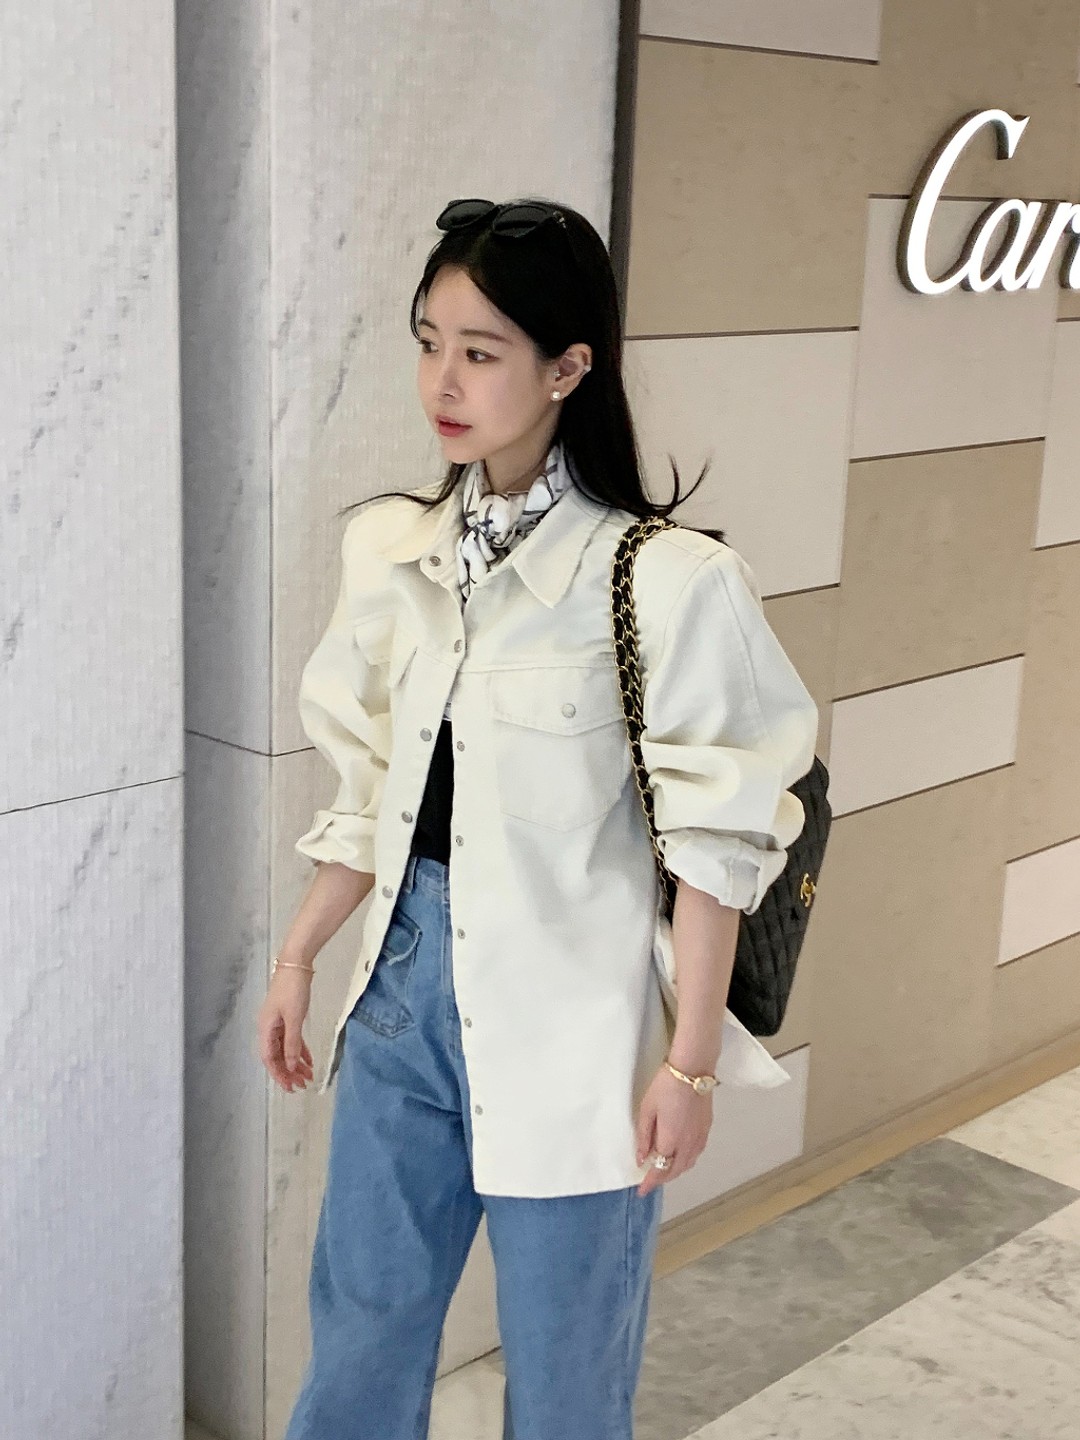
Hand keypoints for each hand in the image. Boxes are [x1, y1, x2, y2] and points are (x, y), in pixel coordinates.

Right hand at [257, 967, 315, 1092]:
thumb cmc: (292, 989)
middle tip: (302, 1085)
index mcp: (265, 1029)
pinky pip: (292, 1039)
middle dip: (289, 1072)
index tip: (290, 1087)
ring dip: (296, 1063)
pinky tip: (309, 1060)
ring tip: (308, 1076)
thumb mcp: (294, 1018)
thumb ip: (292, 1043)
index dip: (279, 1075)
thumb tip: (291, 1065)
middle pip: (277, 1056)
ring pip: (285, 1049)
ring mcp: (277, 1022)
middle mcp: (268, 1028)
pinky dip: (300, 1050)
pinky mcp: (287, 1016)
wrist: (296, 964)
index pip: (270, 1059)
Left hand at [634, 1062, 713, 1196]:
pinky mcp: (707, 1128)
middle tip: (650, 1181)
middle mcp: (688, 1144)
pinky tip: (679, 1154)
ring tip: (663, 1169)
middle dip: (662, 1178)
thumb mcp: (647, 1109)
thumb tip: (642, 1159)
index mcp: (671, 1140)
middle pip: (675, 1170)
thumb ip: (645, 1137)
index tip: (641, 1192)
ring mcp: (700, 1137)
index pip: (660, 1170)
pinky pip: (696, 1153)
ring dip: (675, 1171)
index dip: (650, 1183)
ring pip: (688, 1164)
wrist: (693, 1069)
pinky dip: (686, 1160)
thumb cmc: (666, 1086)